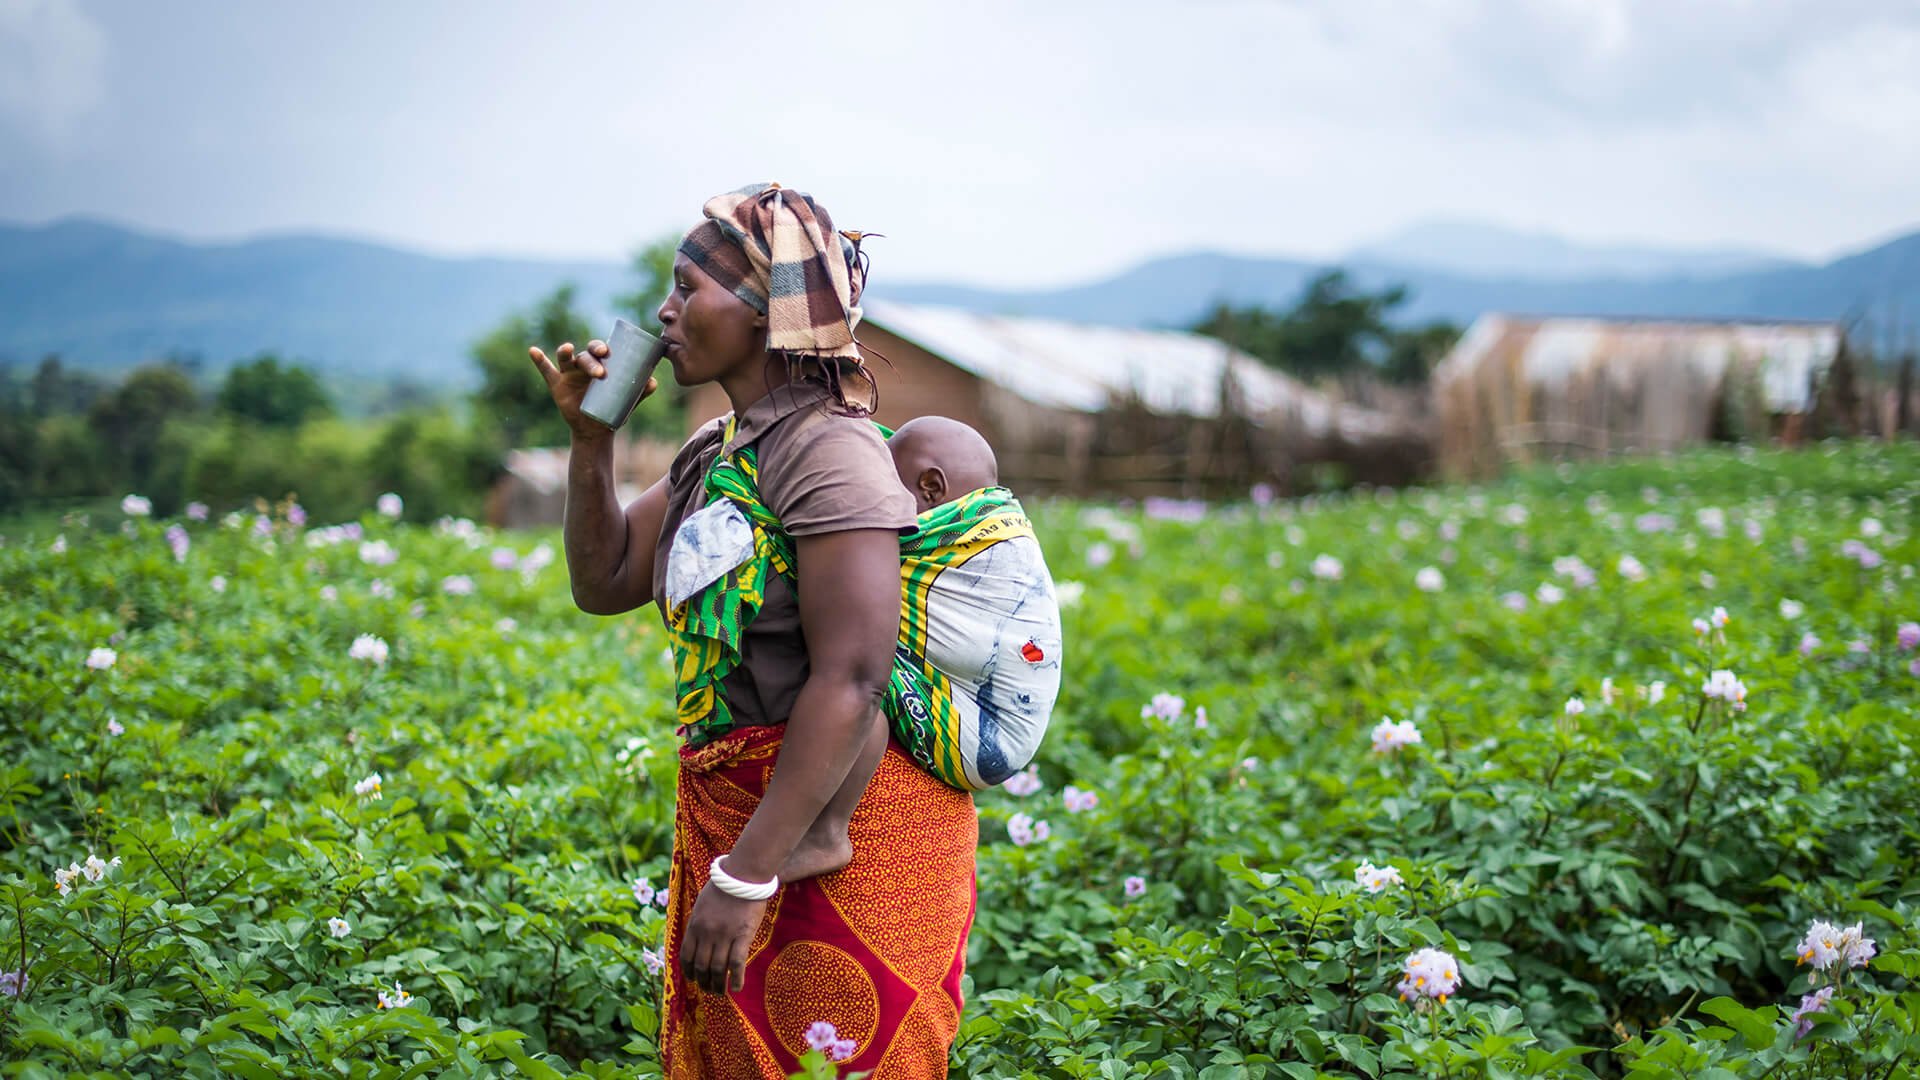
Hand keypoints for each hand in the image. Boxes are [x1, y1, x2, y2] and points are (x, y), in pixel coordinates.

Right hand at [527, 339, 657, 438]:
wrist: (597, 429)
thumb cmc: (613, 409)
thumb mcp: (628, 402)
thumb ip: (640, 392)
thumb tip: (653, 382)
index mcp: (601, 364)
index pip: (600, 350)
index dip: (601, 347)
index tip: (607, 352)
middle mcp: (584, 365)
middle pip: (585, 355)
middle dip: (591, 359)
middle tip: (600, 372)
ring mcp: (569, 374)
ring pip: (566, 359)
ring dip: (565, 352)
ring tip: (566, 349)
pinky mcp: (557, 385)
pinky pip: (546, 370)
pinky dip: (539, 360)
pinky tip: (533, 350)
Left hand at [681, 881, 768, 993]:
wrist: (743, 875)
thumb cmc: (723, 886)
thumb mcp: (702, 904)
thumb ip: (698, 924)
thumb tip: (697, 941)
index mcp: (694, 925)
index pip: (686, 956)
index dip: (688, 972)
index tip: (693, 980)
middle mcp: (707, 933)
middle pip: (702, 966)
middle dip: (704, 982)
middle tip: (708, 990)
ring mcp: (724, 935)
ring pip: (718, 968)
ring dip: (718, 985)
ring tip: (721, 993)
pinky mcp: (742, 935)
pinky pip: (737, 963)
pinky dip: (736, 979)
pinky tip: (737, 988)